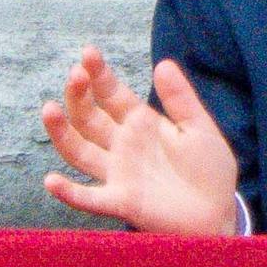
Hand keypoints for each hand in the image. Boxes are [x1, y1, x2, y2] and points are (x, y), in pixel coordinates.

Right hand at [41, 48, 245, 235]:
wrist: (218, 212)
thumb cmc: (208, 170)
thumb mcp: (200, 128)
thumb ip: (181, 99)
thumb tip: (163, 63)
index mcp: (141, 123)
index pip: (112, 95)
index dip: (100, 75)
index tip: (88, 53)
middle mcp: (122, 146)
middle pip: (90, 118)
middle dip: (80, 95)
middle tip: (76, 73)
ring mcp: (118, 173)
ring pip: (79, 151)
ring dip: (62, 132)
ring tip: (49, 109)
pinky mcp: (122, 201)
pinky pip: (89, 198)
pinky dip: (69, 192)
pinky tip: (51, 181)